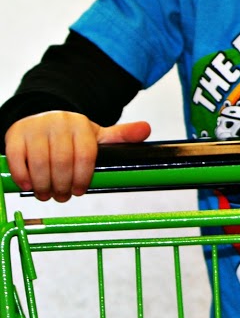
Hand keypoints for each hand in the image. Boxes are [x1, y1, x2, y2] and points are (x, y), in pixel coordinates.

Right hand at [5, 111, 150, 201]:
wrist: (41, 119)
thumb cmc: (72, 135)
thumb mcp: (97, 135)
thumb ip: (120, 137)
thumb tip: (146, 129)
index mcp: (82, 125)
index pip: (85, 155)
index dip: (83, 177)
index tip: (80, 192)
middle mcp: (59, 122)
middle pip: (62, 161)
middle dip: (63, 185)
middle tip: (62, 197)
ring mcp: (35, 127)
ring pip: (39, 162)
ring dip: (44, 185)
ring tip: (47, 195)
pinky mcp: (15, 134)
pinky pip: (16, 158)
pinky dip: (22, 175)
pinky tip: (28, 186)